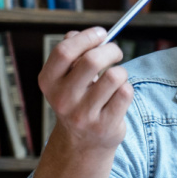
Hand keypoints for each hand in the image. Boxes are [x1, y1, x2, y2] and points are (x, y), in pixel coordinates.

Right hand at [38, 27, 131, 152]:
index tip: (101, 33)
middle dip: (111, 50)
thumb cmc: (78, 101)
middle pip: (92, 60)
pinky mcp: (104, 125)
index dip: (86, 37)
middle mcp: (63, 99)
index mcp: (48, 82)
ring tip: (116, 78)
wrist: (82, 143)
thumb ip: (70, 55)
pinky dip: (127, 88)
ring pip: (114, 76)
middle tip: (116, 53)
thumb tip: (78, 34)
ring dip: (121, 71)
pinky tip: (119, 95)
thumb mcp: (65, 79)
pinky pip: (126, 93)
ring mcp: (83, 115)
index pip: (64, 51)